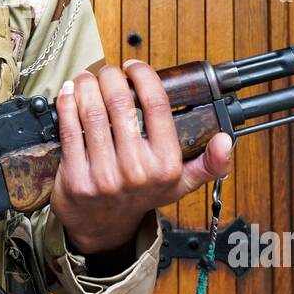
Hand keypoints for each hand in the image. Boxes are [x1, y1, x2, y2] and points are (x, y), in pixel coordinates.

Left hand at [50, 60, 232, 255]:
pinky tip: (69, 93)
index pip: (156, 105)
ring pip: (92, 113)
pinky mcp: (76, 179)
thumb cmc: (140, 196)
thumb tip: (226, 140)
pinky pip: (69, 130)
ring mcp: (104, 176)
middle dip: (111, 77)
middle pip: (120, 103)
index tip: (134, 67)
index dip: (143, 77)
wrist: (102, 226)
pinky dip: (67, 104)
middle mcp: (136, 171)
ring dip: (87, 86)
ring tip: (88, 79)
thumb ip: (208, 163)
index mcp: (165, 166)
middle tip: (107, 72)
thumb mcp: (180, 184)